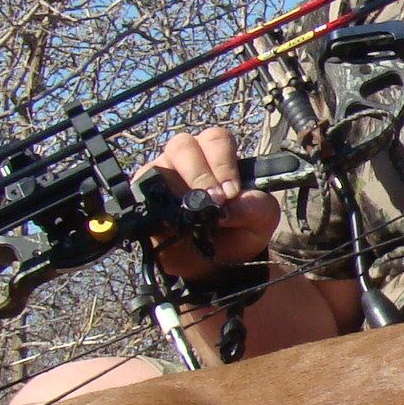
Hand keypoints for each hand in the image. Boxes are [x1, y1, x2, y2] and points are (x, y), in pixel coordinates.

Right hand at [141, 125, 279, 277]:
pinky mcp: (142, 195)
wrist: (212, 264)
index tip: (231, 193)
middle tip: (213, 203)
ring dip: (179, 191)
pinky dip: (157, 205)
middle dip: (200, 175)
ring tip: (193, 215)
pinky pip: (142, 190)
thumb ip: (258, 208)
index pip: (217, 139)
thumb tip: (234, 204)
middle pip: (184, 145)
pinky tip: (172, 222)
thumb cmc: (237, 232)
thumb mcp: (261, 221)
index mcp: (217, 154)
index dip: (223, 163)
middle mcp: (186, 158)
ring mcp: (161, 174)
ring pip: (161, 166)